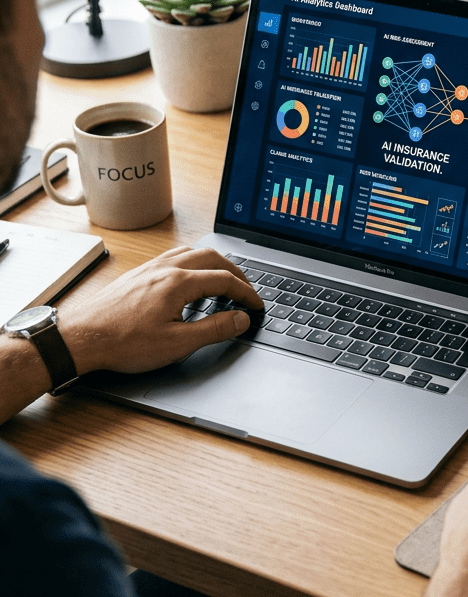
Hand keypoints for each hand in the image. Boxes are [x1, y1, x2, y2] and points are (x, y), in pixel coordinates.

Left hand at [59, 246, 263, 375]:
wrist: (80, 338)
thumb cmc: (123, 343)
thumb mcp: (177, 343)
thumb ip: (215, 329)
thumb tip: (241, 319)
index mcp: (179, 282)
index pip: (225, 280)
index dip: (247, 293)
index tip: (257, 306)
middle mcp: (166, 268)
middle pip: (212, 257)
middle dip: (235, 273)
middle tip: (247, 291)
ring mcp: (150, 268)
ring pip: (192, 252)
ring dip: (214, 264)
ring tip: (223, 281)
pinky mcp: (138, 274)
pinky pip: (173, 257)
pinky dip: (193, 263)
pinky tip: (189, 279)